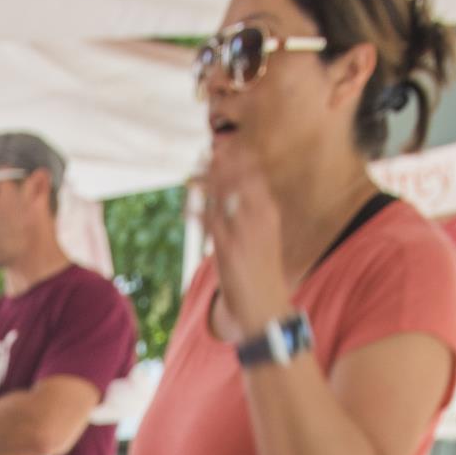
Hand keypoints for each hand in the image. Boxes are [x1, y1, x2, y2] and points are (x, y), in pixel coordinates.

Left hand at [195, 136, 286, 338]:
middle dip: (219, 164)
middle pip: (237, 178)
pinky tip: (186, 208)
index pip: (254, 172)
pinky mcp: (228, 250)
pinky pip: (210, 223)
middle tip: (203, 154)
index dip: (237, 156)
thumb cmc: (261, 269)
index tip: (221, 147)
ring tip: (189, 177)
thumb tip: (236, 191)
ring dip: (204, 184)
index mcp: (269, 210)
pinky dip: (196, 213)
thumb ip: (253, 210)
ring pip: (222, 197)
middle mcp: (259, 216)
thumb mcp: (263, 234)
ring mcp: (244, 231)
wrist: (266, 307)